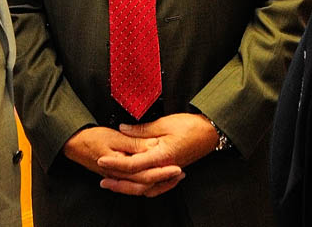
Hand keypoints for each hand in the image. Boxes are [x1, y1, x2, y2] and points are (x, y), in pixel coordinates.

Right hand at [62, 126, 182, 194]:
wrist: (73, 144)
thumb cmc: (91, 138)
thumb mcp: (114, 136)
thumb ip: (133, 143)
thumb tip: (152, 146)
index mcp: (120, 167)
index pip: (145, 174)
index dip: (162, 172)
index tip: (177, 167)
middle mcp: (120, 176)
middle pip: (146, 185)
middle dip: (165, 181)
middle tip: (181, 174)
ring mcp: (118, 178)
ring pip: (141, 188)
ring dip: (158, 184)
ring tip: (173, 177)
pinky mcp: (117, 176)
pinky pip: (135, 185)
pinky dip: (147, 183)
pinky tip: (155, 178)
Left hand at [96, 113, 218, 195]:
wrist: (210, 133)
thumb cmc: (190, 126)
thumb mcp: (164, 123)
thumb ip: (141, 130)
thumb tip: (122, 129)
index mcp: (161, 156)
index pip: (133, 164)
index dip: (115, 163)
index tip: (101, 160)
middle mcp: (164, 168)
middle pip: (137, 182)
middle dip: (118, 182)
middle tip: (102, 179)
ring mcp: (168, 172)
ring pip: (145, 187)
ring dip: (128, 187)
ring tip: (113, 184)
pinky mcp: (171, 172)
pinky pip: (155, 186)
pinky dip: (143, 188)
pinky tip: (135, 185)